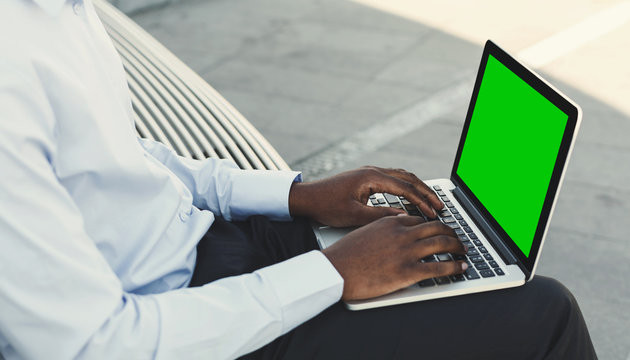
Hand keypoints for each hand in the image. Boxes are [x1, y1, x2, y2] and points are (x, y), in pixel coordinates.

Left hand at [289, 166, 442, 226]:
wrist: (305, 197)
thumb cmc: (325, 206)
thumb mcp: (354, 216)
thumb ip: (381, 216)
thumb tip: (404, 218)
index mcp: (371, 178)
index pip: (405, 188)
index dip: (422, 201)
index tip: (434, 213)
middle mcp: (372, 171)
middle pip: (408, 178)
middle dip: (426, 192)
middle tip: (440, 206)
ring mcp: (369, 172)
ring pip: (401, 176)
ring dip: (417, 188)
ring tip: (430, 201)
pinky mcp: (365, 177)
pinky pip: (392, 179)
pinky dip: (405, 187)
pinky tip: (410, 197)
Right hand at [322, 216, 467, 300]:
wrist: (335, 270)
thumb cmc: (345, 254)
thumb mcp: (364, 231)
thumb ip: (383, 228)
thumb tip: (395, 228)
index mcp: (391, 222)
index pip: (421, 220)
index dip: (435, 224)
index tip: (441, 230)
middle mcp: (402, 234)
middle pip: (437, 227)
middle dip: (452, 232)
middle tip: (458, 239)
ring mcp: (406, 252)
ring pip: (443, 243)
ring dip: (458, 247)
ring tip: (464, 251)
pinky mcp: (408, 272)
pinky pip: (440, 267)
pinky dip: (455, 267)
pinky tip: (462, 268)